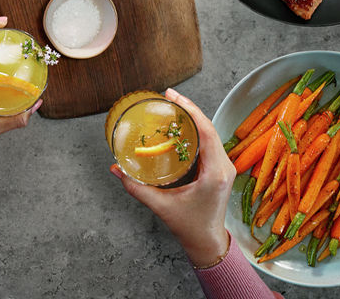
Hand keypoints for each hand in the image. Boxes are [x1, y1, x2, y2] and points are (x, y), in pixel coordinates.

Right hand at [110, 88, 234, 267]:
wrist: (207, 242)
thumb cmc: (188, 226)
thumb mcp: (160, 205)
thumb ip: (136, 187)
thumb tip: (114, 168)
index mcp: (214, 173)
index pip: (206, 132)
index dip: (191, 111)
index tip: (174, 97)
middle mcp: (224, 167)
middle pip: (209, 128)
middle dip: (190, 109)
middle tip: (169, 96)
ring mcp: (225, 167)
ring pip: (211, 133)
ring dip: (194, 118)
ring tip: (174, 106)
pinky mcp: (221, 169)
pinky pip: (210, 142)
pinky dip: (197, 129)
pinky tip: (182, 124)